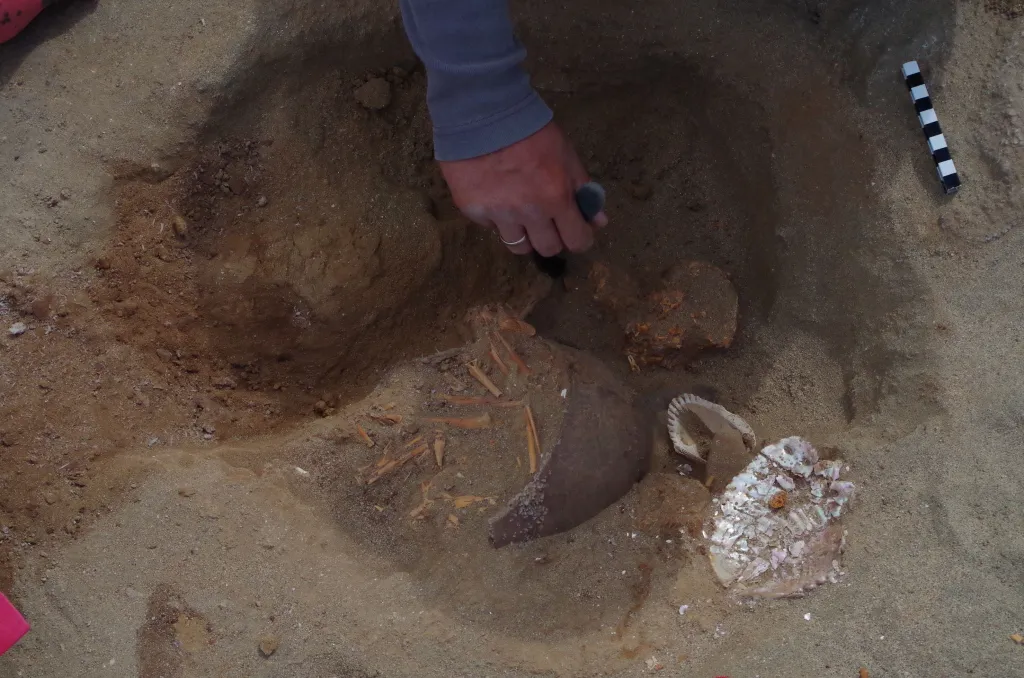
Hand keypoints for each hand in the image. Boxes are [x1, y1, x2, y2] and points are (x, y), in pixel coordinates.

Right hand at [439, 122, 607, 255]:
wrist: (482, 112)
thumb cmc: (530, 130)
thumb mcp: (565, 154)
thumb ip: (582, 189)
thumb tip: (599, 221)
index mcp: (556, 198)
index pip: (576, 240)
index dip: (580, 239)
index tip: (577, 233)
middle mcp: (528, 212)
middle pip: (547, 249)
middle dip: (553, 239)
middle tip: (548, 223)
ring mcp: (498, 214)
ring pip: (517, 246)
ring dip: (524, 234)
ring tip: (521, 215)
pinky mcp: (472, 210)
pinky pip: (490, 227)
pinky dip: (496, 218)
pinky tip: (496, 196)